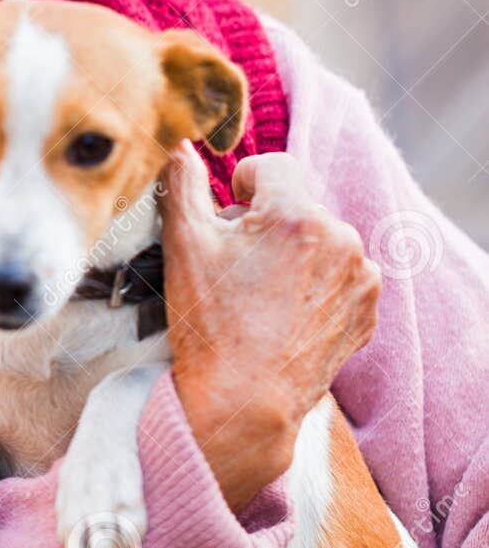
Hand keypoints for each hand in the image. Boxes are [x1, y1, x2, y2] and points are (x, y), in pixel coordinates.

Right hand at [159, 142, 380, 511]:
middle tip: (236, 267)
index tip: (231, 213)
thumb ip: (182, 183)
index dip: (245, 184)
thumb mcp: (183, 245)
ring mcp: (360, 276)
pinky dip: (316, 285)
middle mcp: (340, 238)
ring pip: (320, 240)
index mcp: (296, 215)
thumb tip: (179, 143)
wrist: (243, 404)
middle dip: (267, 224)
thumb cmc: (209, 325)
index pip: (274, 166)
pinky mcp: (367, 310)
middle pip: (297, 206)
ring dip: (295, 253)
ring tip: (261, 295)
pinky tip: (285, 314)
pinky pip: (340, 276)